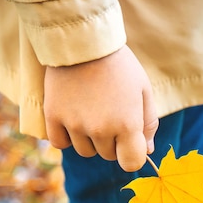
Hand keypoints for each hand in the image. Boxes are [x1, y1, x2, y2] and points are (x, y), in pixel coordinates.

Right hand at [44, 46, 158, 171]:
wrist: (83, 38)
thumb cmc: (119, 65)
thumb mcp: (143, 90)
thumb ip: (149, 123)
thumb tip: (148, 151)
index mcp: (127, 125)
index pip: (131, 164)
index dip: (132, 155)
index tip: (130, 142)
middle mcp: (101, 129)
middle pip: (108, 155)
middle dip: (112, 141)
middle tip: (109, 113)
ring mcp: (75, 124)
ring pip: (85, 151)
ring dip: (89, 139)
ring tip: (91, 111)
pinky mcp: (54, 117)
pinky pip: (60, 143)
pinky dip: (66, 136)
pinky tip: (72, 117)